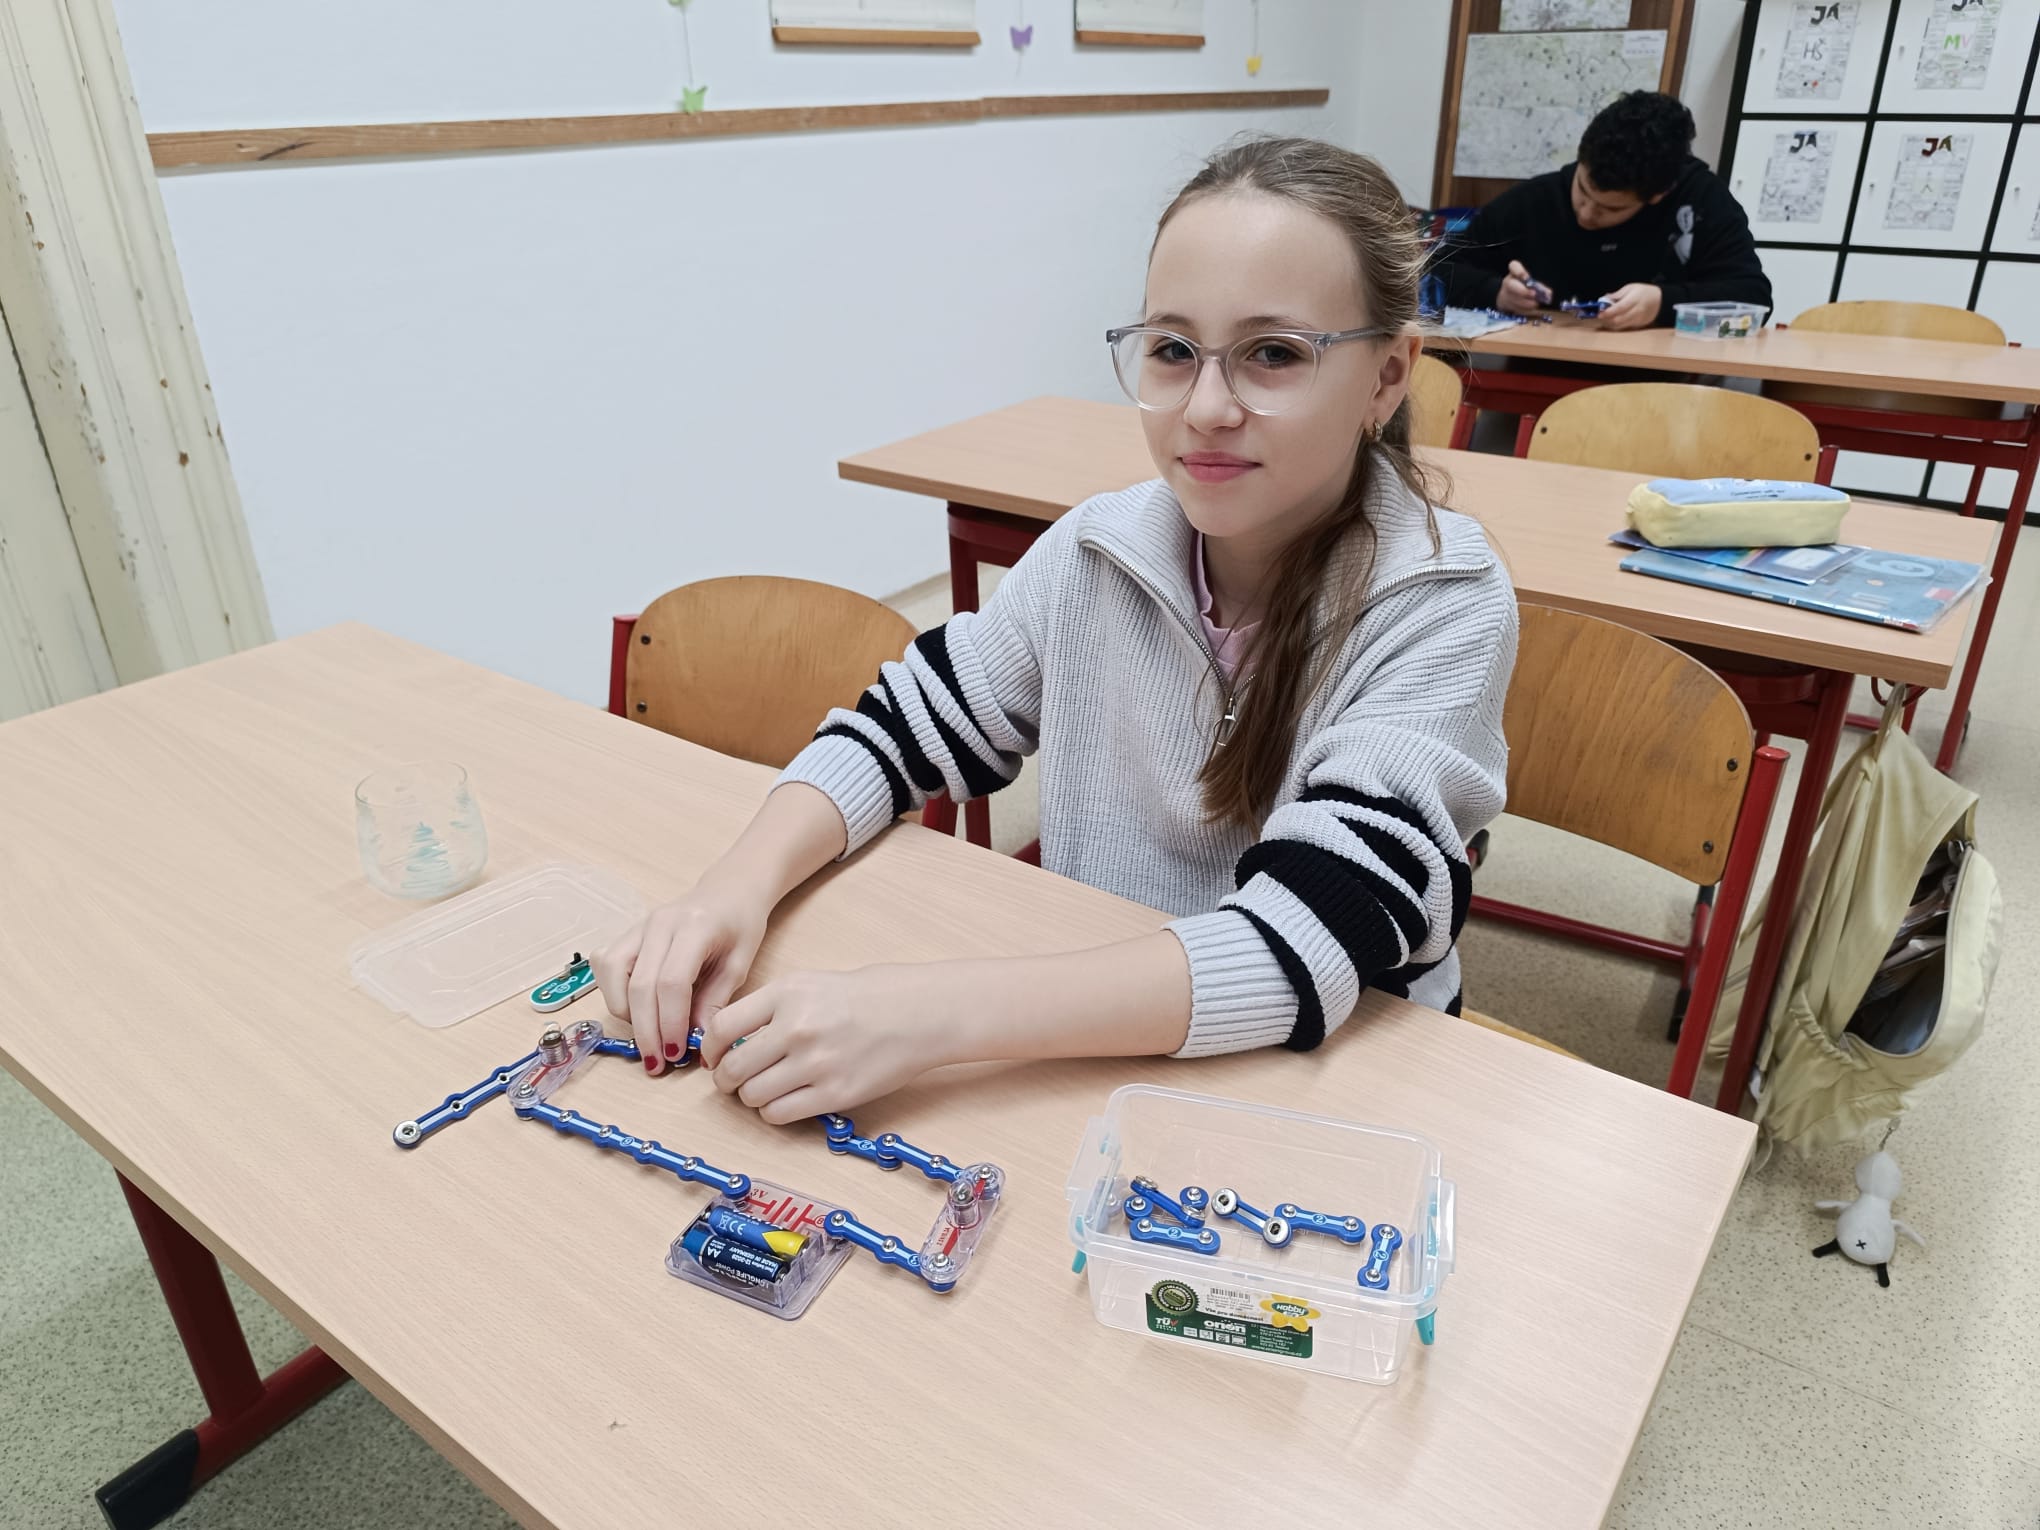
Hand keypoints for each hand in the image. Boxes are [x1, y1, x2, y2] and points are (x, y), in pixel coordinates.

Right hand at [593, 884, 769, 1075]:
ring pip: (613, 974)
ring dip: (626, 1014)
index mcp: (695, 927)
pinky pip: (606, 965)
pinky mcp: (626, 933)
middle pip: (640, 985)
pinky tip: (635, 1009)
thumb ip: (715, 1003)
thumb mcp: (739, 965)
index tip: (676, 1053)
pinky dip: (614, 993)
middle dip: (646, 1031)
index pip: (672, 983)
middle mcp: (660, 923)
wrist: (728, 892)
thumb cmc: (739, 926)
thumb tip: (698, 1046)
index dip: (671, 1023)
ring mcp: (639, 926)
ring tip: (648, 1036)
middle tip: (657, 1062)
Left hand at [701, 964, 959, 1122]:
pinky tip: (787, 1100)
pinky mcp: (834, 1094)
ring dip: (751, 1097)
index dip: (710, 1048)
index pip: (722, 1027)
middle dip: (725, 1079)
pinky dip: (774, 1111)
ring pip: (752, 1096)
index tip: (714, 1055)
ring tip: (765, 1088)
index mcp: (787, 993)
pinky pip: (779, 1114)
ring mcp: (816, 1063)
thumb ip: (769, 1008)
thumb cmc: (865, 997)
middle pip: (732, 1067)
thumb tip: (728, 1041)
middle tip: (733, 1080)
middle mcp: (797, 1027)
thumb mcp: (810, 984)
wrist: (918, 1013)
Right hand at [1497, 260, 1545, 315]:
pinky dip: (1524, 309)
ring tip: (1535, 303)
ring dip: (1526, 302)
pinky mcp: (1506, 305)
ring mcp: (1505, 294)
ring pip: (1514, 299)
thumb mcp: (1531, 282)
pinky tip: (1531, 308)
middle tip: (1534, 294)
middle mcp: (1507, 282)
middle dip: (1523, 291)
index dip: (1520, 272)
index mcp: (1514, 272)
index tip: (1527, 277)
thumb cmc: (1524, 286)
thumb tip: (1548, 294)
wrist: (1508, 296)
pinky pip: (1515, 308)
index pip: (1514, 266)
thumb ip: (1539, 285)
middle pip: (1511, 285)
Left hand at [1598, 283, 1661, 330]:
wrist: (1660, 301)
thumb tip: (1604, 298)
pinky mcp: (1638, 326)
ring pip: (1620, 326)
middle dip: (1607, 319)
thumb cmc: (1644, 292)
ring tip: (1606, 318)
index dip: (1608, 312)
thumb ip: (1617, 294)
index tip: (1600, 313)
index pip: (1620, 308)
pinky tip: (1613, 320)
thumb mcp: (1631, 288)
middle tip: (1600, 316)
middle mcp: (1636, 311)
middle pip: (1619, 320)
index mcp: (1634, 300)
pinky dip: (1617, 325)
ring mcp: (1637, 320)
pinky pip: (1624, 327)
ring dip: (1610, 324)